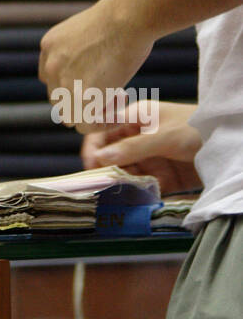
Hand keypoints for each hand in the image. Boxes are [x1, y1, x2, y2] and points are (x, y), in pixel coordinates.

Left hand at [38, 0, 154, 133]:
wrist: (129, 17)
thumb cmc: (122, 17)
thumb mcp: (89, 30)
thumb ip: (82, 52)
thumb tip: (91, 67)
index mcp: (50, 46)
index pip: (52, 78)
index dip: (74, 85)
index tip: (98, 82)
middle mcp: (51, 65)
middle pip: (59, 98)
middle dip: (84, 100)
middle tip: (113, 93)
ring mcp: (62, 82)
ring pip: (69, 116)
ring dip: (93, 114)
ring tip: (118, 101)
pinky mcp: (79, 97)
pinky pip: (84, 125)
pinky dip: (102, 125)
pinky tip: (119, 115)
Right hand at [80, 98, 201, 194]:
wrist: (231, 144)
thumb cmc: (197, 128)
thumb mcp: (162, 136)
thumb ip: (131, 148)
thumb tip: (99, 158)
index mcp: (136, 117)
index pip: (104, 129)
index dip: (93, 146)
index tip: (90, 166)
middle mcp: (140, 137)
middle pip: (112, 154)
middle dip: (105, 169)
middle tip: (99, 187)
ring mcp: (152, 157)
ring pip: (127, 172)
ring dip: (121, 183)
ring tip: (116, 197)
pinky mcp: (164, 176)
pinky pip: (144, 185)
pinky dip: (138, 193)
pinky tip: (134, 201)